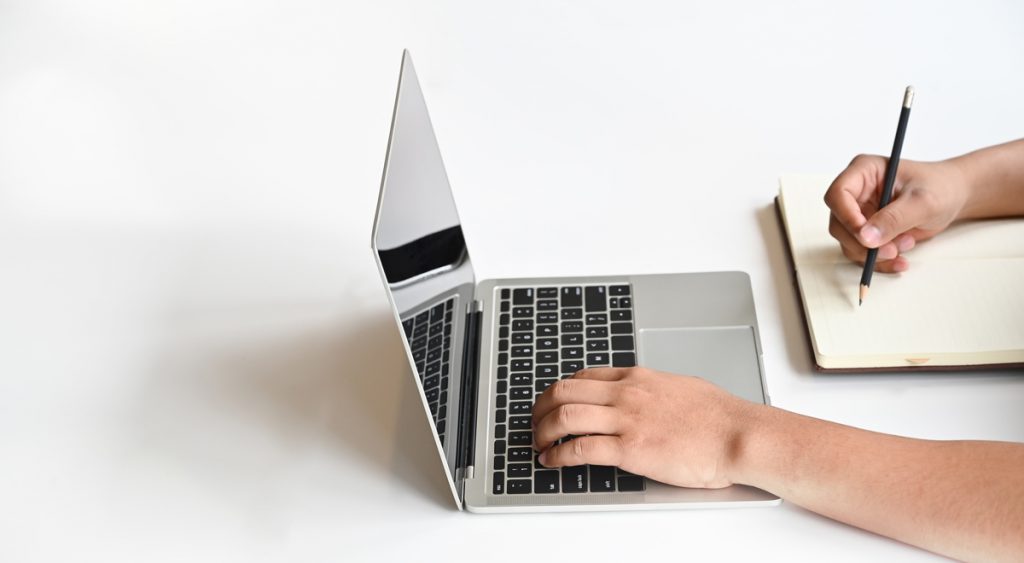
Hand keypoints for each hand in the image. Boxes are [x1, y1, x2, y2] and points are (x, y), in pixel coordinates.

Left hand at [531, 367, 758, 488]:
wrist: (737, 435)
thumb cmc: (718, 416)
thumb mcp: (678, 387)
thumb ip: (652, 390)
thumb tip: (643, 397)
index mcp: (638, 377)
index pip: (584, 376)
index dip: (560, 391)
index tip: (552, 403)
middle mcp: (627, 393)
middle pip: (564, 391)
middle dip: (541, 408)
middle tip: (535, 424)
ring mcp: (627, 419)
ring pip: (565, 416)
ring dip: (543, 431)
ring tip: (539, 444)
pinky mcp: (630, 449)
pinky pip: (581, 448)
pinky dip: (559, 455)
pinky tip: (554, 461)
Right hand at [824, 155, 969, 272]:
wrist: (953, 197)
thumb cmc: (940, 188)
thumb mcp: (922, 202)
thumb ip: (894, 218)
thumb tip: (866, 237)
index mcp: (864, 172)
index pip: (838, 194)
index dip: (846, 217)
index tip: (866, 236)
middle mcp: (856, 192)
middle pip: (839, 223)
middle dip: (863, 242)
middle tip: (891, 250)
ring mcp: (859, 213)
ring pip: (848, 242)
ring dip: (874, 253)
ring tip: (906, 244)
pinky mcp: (866, 231)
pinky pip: (861, 253)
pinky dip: (879, 262)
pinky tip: (900, 260)